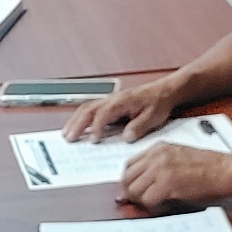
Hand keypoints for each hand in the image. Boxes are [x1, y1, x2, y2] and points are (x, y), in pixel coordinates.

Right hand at [61, 78, 180, 142]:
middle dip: (77, 124)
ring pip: (86, 108)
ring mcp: (109, 100)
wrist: (165, 91)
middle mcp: (112, 99)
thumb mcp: (154, 116)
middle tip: (69, 138)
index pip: (104, 113)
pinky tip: (76, 127)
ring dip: (75, 121)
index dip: (97, 127)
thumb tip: (126, 136)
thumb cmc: (159, 102)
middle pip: (88, 109)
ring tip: (67, 134)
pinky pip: (90, 109)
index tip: (93, 140)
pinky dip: (80, 118)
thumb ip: (139, 126)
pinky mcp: (109, 104)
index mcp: (122, 101)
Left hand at [117, 143, 231, 211]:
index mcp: (157, 148)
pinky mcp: (167, 184)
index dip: (129, 180)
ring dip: (141, 201)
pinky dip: (152, 207)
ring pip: (134, 190)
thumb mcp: (178, 154)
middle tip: (140, 201)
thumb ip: (159, 163)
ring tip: (153, 204)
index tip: (135, 189)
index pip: (129, 165)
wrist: (225, 170)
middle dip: (131, 192)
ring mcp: (160, 170)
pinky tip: (162, 206)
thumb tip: (144, 180)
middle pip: (127, 178)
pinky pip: (147, 200)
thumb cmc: (208, 165)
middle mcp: (156, 157)